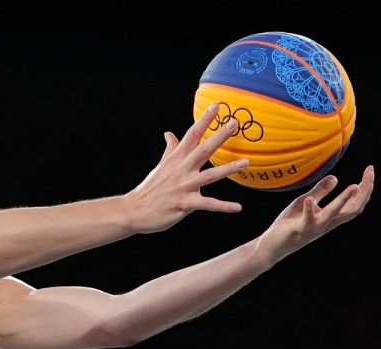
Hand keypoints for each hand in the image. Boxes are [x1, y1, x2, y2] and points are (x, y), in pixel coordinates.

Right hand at [123, 103, 249, 232]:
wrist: (134, 210)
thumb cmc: (150, 189)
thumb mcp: (160, 166)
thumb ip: (170, 149)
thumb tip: (169, 134)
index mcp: (176, 159)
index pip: (192, 134)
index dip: (205, 120)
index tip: (217, 106)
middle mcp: (181, 169)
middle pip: (203, 149)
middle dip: (219, 136)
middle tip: (234, 123)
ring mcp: (183, 187)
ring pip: (210, 176)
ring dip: (228, 169)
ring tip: (246, 162)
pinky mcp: (184, 204)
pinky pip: (207, 204)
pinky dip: (223, 206)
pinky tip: (237, 207)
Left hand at [259, 165, 374, 260]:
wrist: (271, 246)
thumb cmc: (289, 224)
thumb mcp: (304, 203)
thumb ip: (319, 192)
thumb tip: (335, 177)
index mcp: (330, 217)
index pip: (355, 203)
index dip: (365, 188)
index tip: (370, 170)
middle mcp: (327, 223)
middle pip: (354, 209)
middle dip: (364, 191)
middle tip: (370, 173)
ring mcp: (314, 227)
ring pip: (335, 215)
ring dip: (344, 200)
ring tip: (354, 186)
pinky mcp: (299, 230)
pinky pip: (307, 221)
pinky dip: (309, 210)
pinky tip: (309, 199)